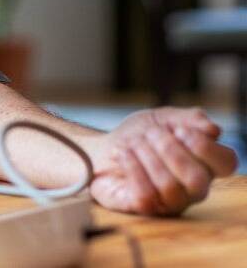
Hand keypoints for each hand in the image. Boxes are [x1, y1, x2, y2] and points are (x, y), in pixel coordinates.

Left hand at [89, 106, 237, 215]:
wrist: (101, 148)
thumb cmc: (137, 136)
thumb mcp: (162, 118)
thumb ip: (189, 119)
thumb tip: (213, 130)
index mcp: (204, 164)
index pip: (226, 163)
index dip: (204, 146)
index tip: (179, 130)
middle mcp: (191, 188)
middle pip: (197, 179)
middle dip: (170, 150)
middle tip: (150, 133)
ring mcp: (169, 202)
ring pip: (170, 187)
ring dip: (148, 157)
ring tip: (134, 143)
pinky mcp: (143, 209)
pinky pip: (146, 197)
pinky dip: (133, 169)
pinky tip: (124, 155)